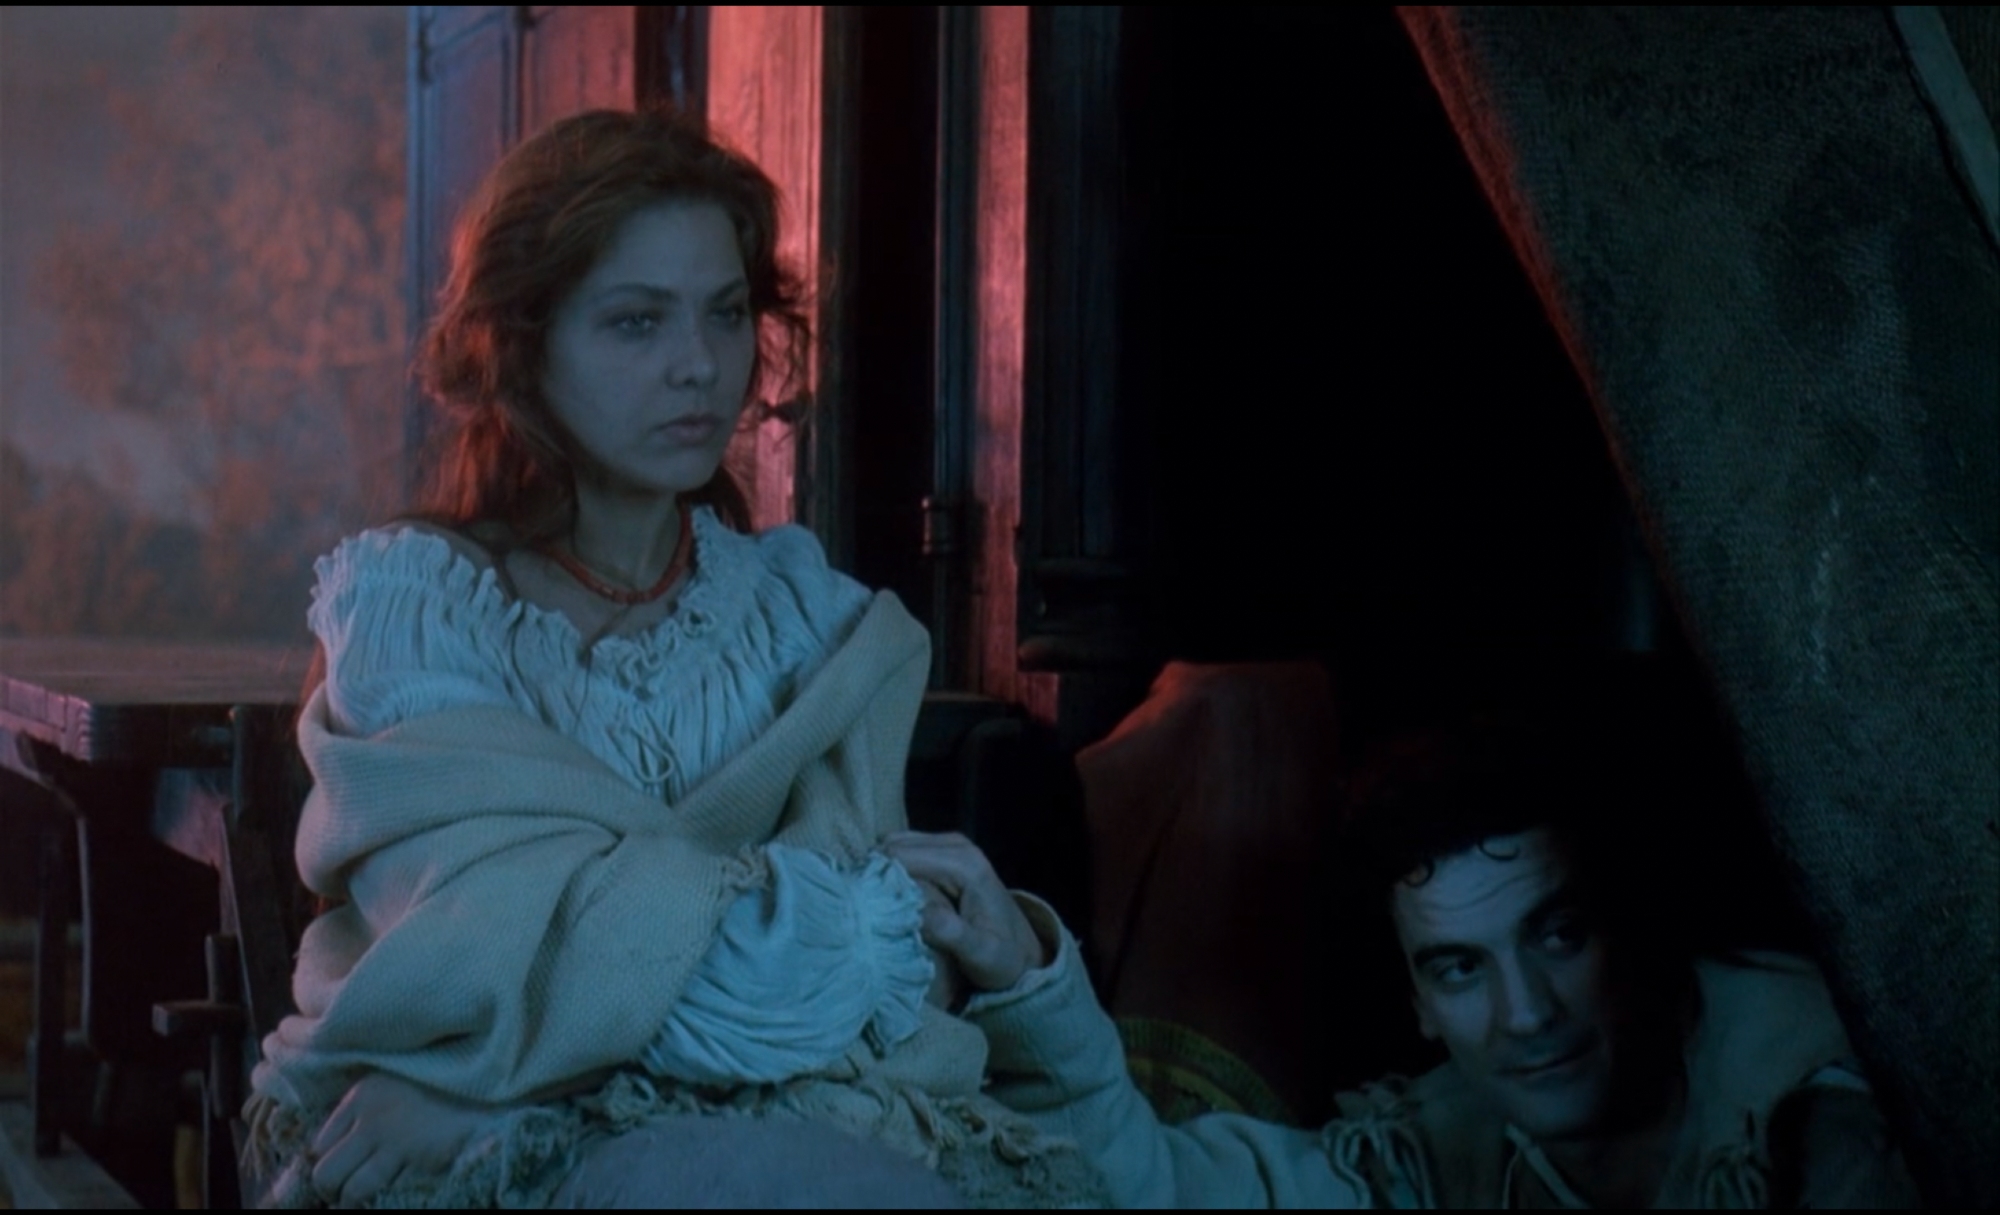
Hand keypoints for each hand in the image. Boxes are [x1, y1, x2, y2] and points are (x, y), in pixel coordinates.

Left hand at [310, 1072, 489, 1206]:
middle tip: (343, 1194)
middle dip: (332, 1190)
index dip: (329, 1161)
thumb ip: (368, 1106)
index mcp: (363, 1094)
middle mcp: (372, 1120)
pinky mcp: (421, 1162)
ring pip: (353, 1191)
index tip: (342, 1168)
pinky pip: (389, 1194)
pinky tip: (395, 1191)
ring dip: (355, 1203)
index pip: (319, 1144)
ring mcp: (397, 1144)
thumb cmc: (445, 1081)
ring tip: (363, 1202)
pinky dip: (387, 1199)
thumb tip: (340, 1143)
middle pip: (326, 1172)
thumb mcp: (397, 1079)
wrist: (491, 1085)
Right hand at [882, 832, 1049, 993]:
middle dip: (876, 874)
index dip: (877, 878)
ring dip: (881, 872)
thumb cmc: (1003, 958)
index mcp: (965, 864)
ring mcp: (950, 845)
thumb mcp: (982, 955)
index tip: (864, 909)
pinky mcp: (943, 852)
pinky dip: (890, 870)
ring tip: (876, 906)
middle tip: (866, 910)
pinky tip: (889, 899)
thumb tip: (919, 913)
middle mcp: (957, 845)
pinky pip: (904, 852)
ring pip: (895, 846)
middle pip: (894, 846)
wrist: (1022, 952)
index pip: (900, 856)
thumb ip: (953, 935)